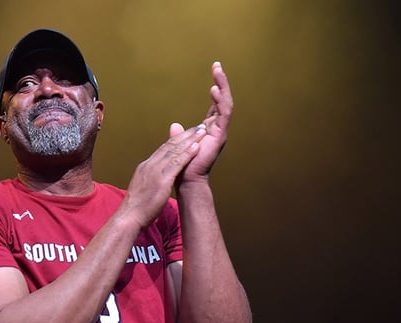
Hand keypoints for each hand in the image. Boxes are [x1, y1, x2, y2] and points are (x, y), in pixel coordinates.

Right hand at [123, 124, 206, 226]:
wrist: (129, 217)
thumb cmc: (136, 208)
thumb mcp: (143, 188)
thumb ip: (151, 179)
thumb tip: (158, 178)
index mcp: (145, 167)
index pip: (163, 149)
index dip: (176, 140)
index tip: (186, 133)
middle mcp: (150, 165)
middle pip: (169, 146)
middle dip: (185, 135)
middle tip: (198, 126)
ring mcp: (155, 172)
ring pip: (174, 151)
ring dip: (189, 140)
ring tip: (201, 132)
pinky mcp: (162, 180)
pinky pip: (177, 164)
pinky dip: (187, 154)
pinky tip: (196, 147)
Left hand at [170, 62, 233, 182]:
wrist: (187, 179)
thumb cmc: (184, 165)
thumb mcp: (180, 144)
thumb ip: (179, 134)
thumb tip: (174, 125)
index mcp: (210, 128)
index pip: (215, 104)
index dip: (216, 88)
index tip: (214, 71)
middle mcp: (218, 128)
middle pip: (223, 100)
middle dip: (221, 82)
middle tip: (217, 65)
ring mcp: (220, 131)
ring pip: (226, 104)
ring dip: (222, 87)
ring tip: (218, 72)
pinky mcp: (220, 135)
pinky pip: (223, 114)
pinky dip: (220, 101)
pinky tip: (214, 89)